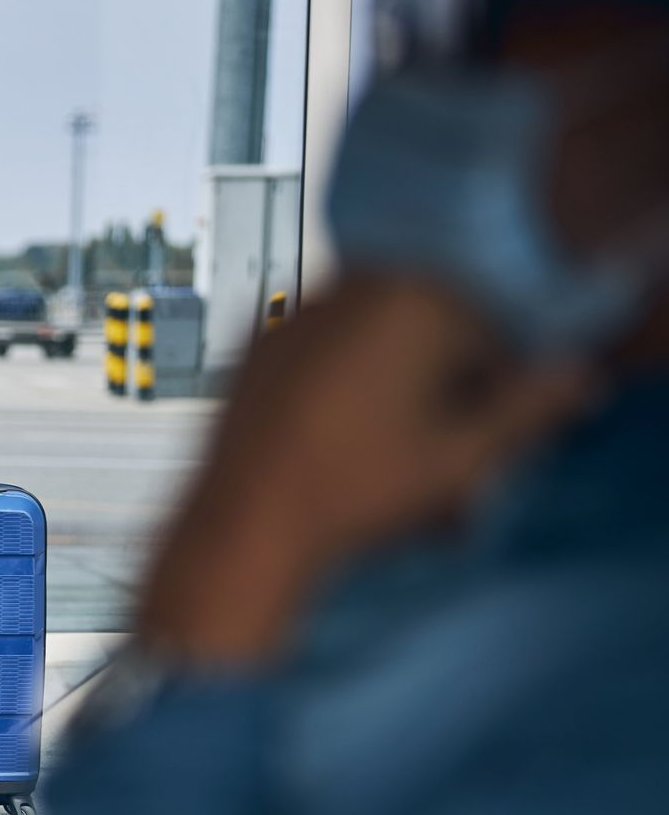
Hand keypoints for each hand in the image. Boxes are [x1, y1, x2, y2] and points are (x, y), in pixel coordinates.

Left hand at [138, 276, 596, 665]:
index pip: (491, 327)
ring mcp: (298, 312)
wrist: (243, 526)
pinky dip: (341, 379)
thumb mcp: (461, 458)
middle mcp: (352, 288)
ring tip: (384, 445)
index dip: (497, 386)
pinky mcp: (259, 343)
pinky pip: (324, 349)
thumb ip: (527, 409)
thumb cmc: (349, 493)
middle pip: (431, 324)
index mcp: (415, 299)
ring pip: (376, 335)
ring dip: (394, 378)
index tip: (483, 432)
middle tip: (434, 443)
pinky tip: (336, 436)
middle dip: (443, 377)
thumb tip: (571, 378)